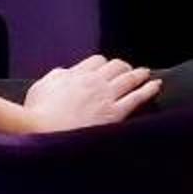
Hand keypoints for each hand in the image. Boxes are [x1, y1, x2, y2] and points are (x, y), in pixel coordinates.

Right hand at [22, 55, 162, 129]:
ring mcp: (106, 96)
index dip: (103, 64)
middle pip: (116, 66)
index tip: (106, 69)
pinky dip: (149, 89)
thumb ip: (55, 77)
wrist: (41, 132)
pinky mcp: (114, 113)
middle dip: (123, 67)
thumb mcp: (40, 88)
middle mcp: (93, 81)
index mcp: (75, 74)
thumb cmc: (36, 114)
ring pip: (129, 78)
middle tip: (128, 71)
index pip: (97, 61)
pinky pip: (137, 97)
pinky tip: (156, 85)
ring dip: (139, 74)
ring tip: (146, 73)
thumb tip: (65, 73)